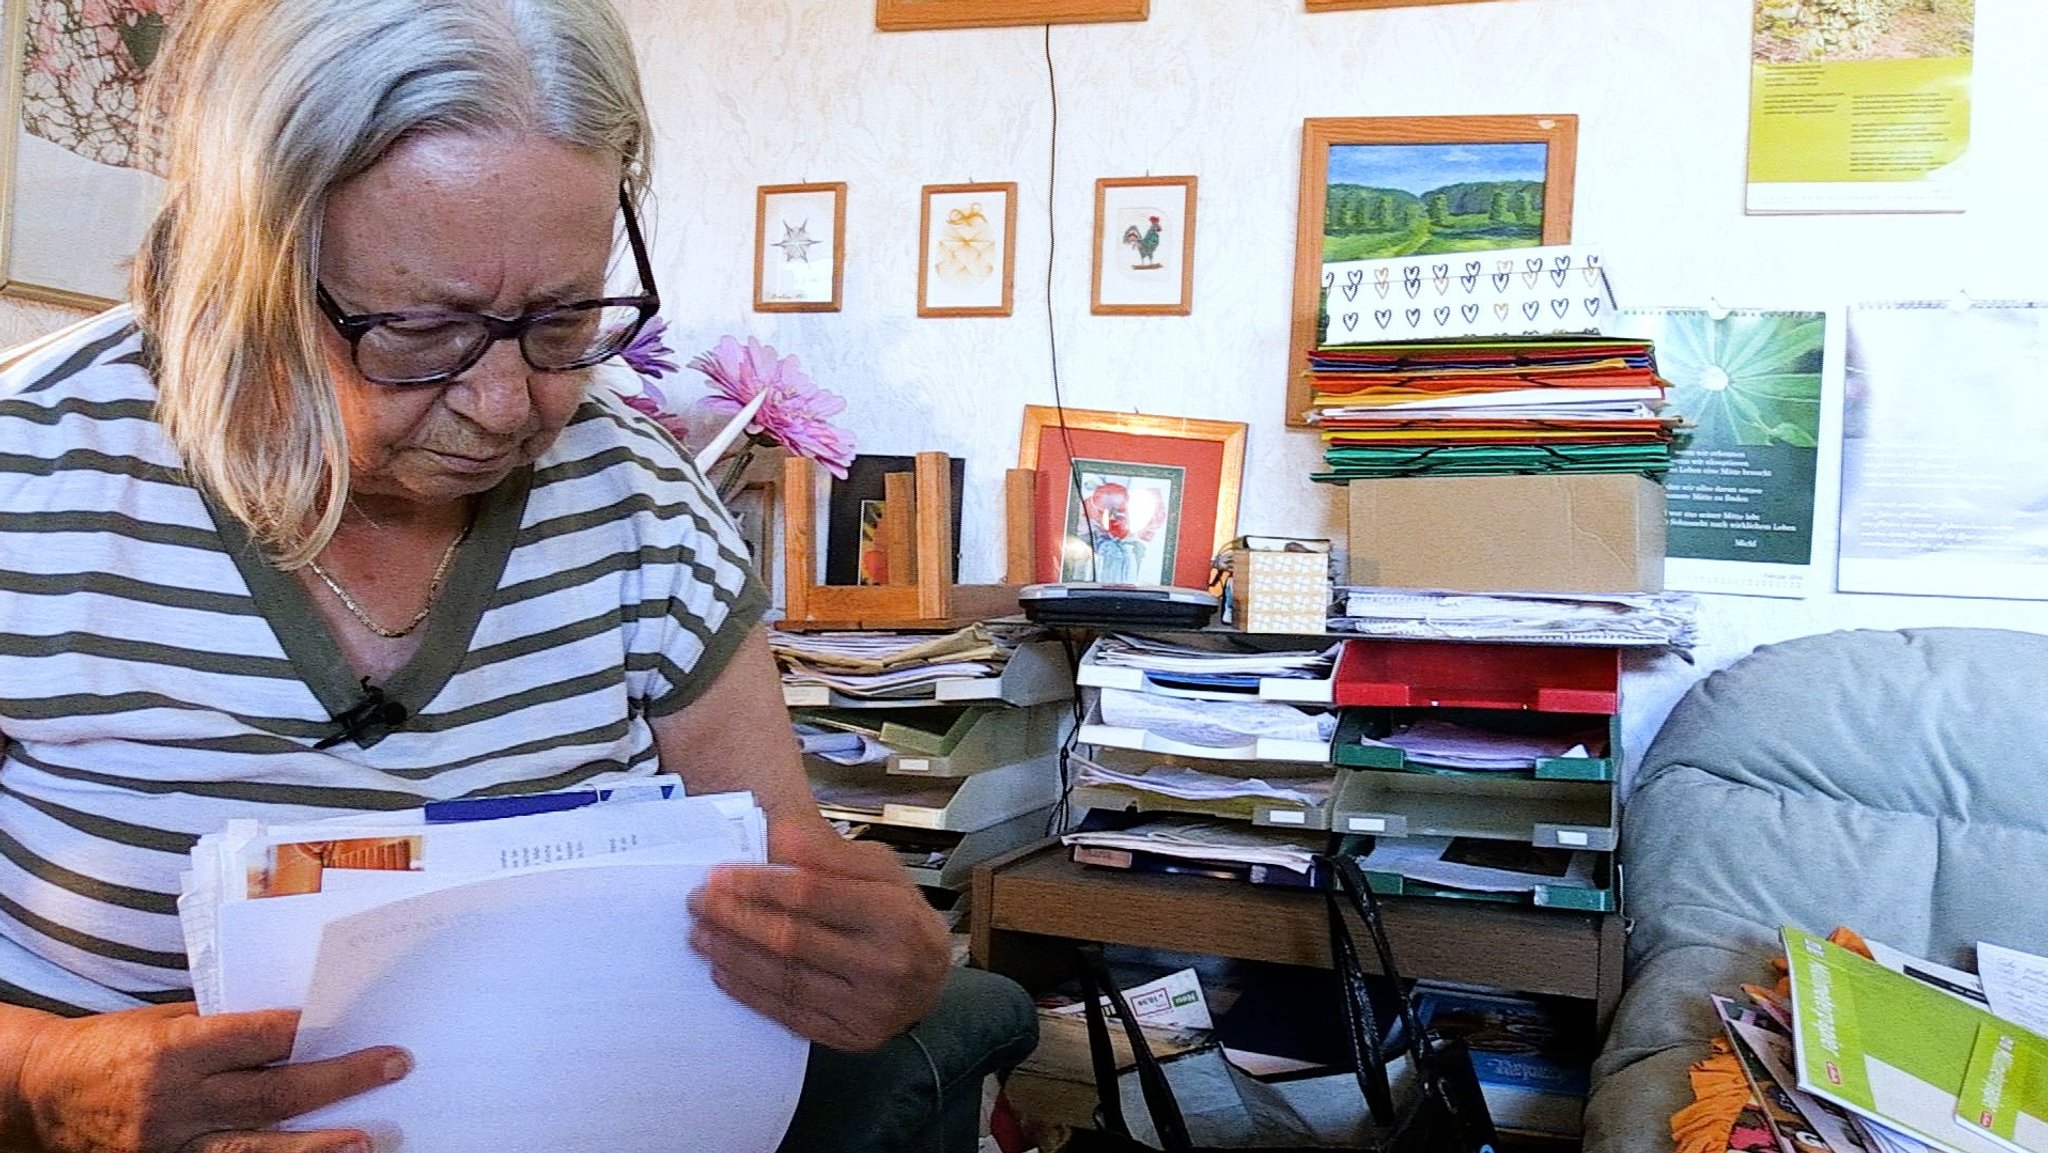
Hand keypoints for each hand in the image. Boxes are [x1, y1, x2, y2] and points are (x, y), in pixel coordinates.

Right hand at [13, 1002, 408, 1152]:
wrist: (43, 1092)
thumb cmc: (115, 1045)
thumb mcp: (167, 1022)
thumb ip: (226, 1028)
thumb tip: (300, 1026)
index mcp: (175, 1050)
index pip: (258, 1036)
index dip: (309, 1030)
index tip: (356, 1019)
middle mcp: (173, 1101)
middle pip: (272, 1094)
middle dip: (339, 1080)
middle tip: (393, 1064)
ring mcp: (168, 1144)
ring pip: (256, 1147)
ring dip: (318, 1145)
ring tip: (367, 1140)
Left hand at [689, 817, 950, 1051]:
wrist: (931, 980)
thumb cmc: (897, 915)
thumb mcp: (879, 870)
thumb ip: (829, 852)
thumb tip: (779, 834)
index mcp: (893, 913)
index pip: (810, 894)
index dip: (758, 883)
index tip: (719, 874)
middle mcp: (884, 963)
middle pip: (790, 938)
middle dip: (734, 918)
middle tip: (698, 902)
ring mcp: (867, 1006)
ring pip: (784, 978)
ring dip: (732, 955)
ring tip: (700, 933)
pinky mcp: (850, 1036)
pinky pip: (788, 1012)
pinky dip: (748, 991)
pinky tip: (722, 970)